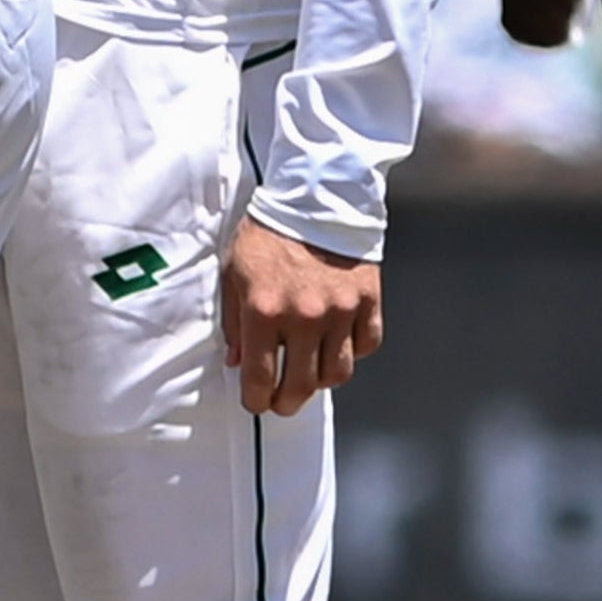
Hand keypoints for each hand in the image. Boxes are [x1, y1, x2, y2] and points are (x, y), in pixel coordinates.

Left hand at [215, 216, 378, 414]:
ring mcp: (341, 312)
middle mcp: (304, 318)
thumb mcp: (234, 272)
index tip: (255, 402)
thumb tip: (238, 360)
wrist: (315, 198)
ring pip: (337, 374)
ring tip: (309, 375)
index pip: (261, 378)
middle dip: (287, 403)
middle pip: (301, 386)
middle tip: (281, 402)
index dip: (256, 400)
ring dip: (320, 382)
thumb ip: (233, 320)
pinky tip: (336, 345)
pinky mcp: (368, 301)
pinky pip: (365, 346)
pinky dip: (352, 352)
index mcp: (265, 311)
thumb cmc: (269, 233)